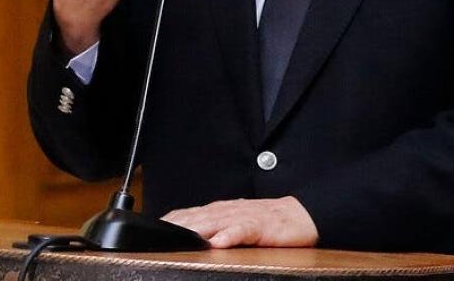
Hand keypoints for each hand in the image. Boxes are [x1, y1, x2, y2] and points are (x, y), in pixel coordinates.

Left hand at [162, 197, 318, 247]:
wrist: (301, 215)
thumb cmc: (267, 222)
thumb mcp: (235, 222)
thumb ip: (214, 227)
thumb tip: (189, 236)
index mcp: (221, 211)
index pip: (189, 214)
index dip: (170, 221)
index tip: (151, 230)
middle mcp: (229, 211)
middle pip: (197, 218)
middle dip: (177, 226)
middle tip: (157, 235)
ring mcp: (244, 217)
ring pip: (216, 222)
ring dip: (196, 229)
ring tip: (179, 236)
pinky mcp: (261, 226)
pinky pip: (244, 230)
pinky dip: (230, 235)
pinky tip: (219, 242)